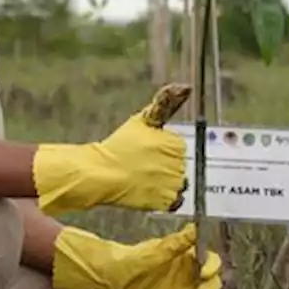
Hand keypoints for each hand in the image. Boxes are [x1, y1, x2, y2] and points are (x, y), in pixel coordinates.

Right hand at [32, 104, 186, 216]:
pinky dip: (164, 197)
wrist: (101, 173)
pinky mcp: (166, 201)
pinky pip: (174, 201)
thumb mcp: (143, 119)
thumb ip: (166, 103)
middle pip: (179, 166)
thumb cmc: (120, 145)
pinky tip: (148, 190)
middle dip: (164, 165)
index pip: (177, 148)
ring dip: (165, 182)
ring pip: (178, 184)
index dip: (161, 150)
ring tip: (144, 178)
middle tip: (142, 165)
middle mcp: (178, 165)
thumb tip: (187, 87)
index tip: (145, 151)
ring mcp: (173, 184)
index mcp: (175, 144)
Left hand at [50, 224, 223, 288]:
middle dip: (213, 287)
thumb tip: (194, 229)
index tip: (205, 272)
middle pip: (212, 281)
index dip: (212, 266)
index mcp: (188, 256)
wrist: (118, 276)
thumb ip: (178, 242)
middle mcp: (189, 273)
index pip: (210, 260)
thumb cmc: (137, 258)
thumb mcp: (158, 249)